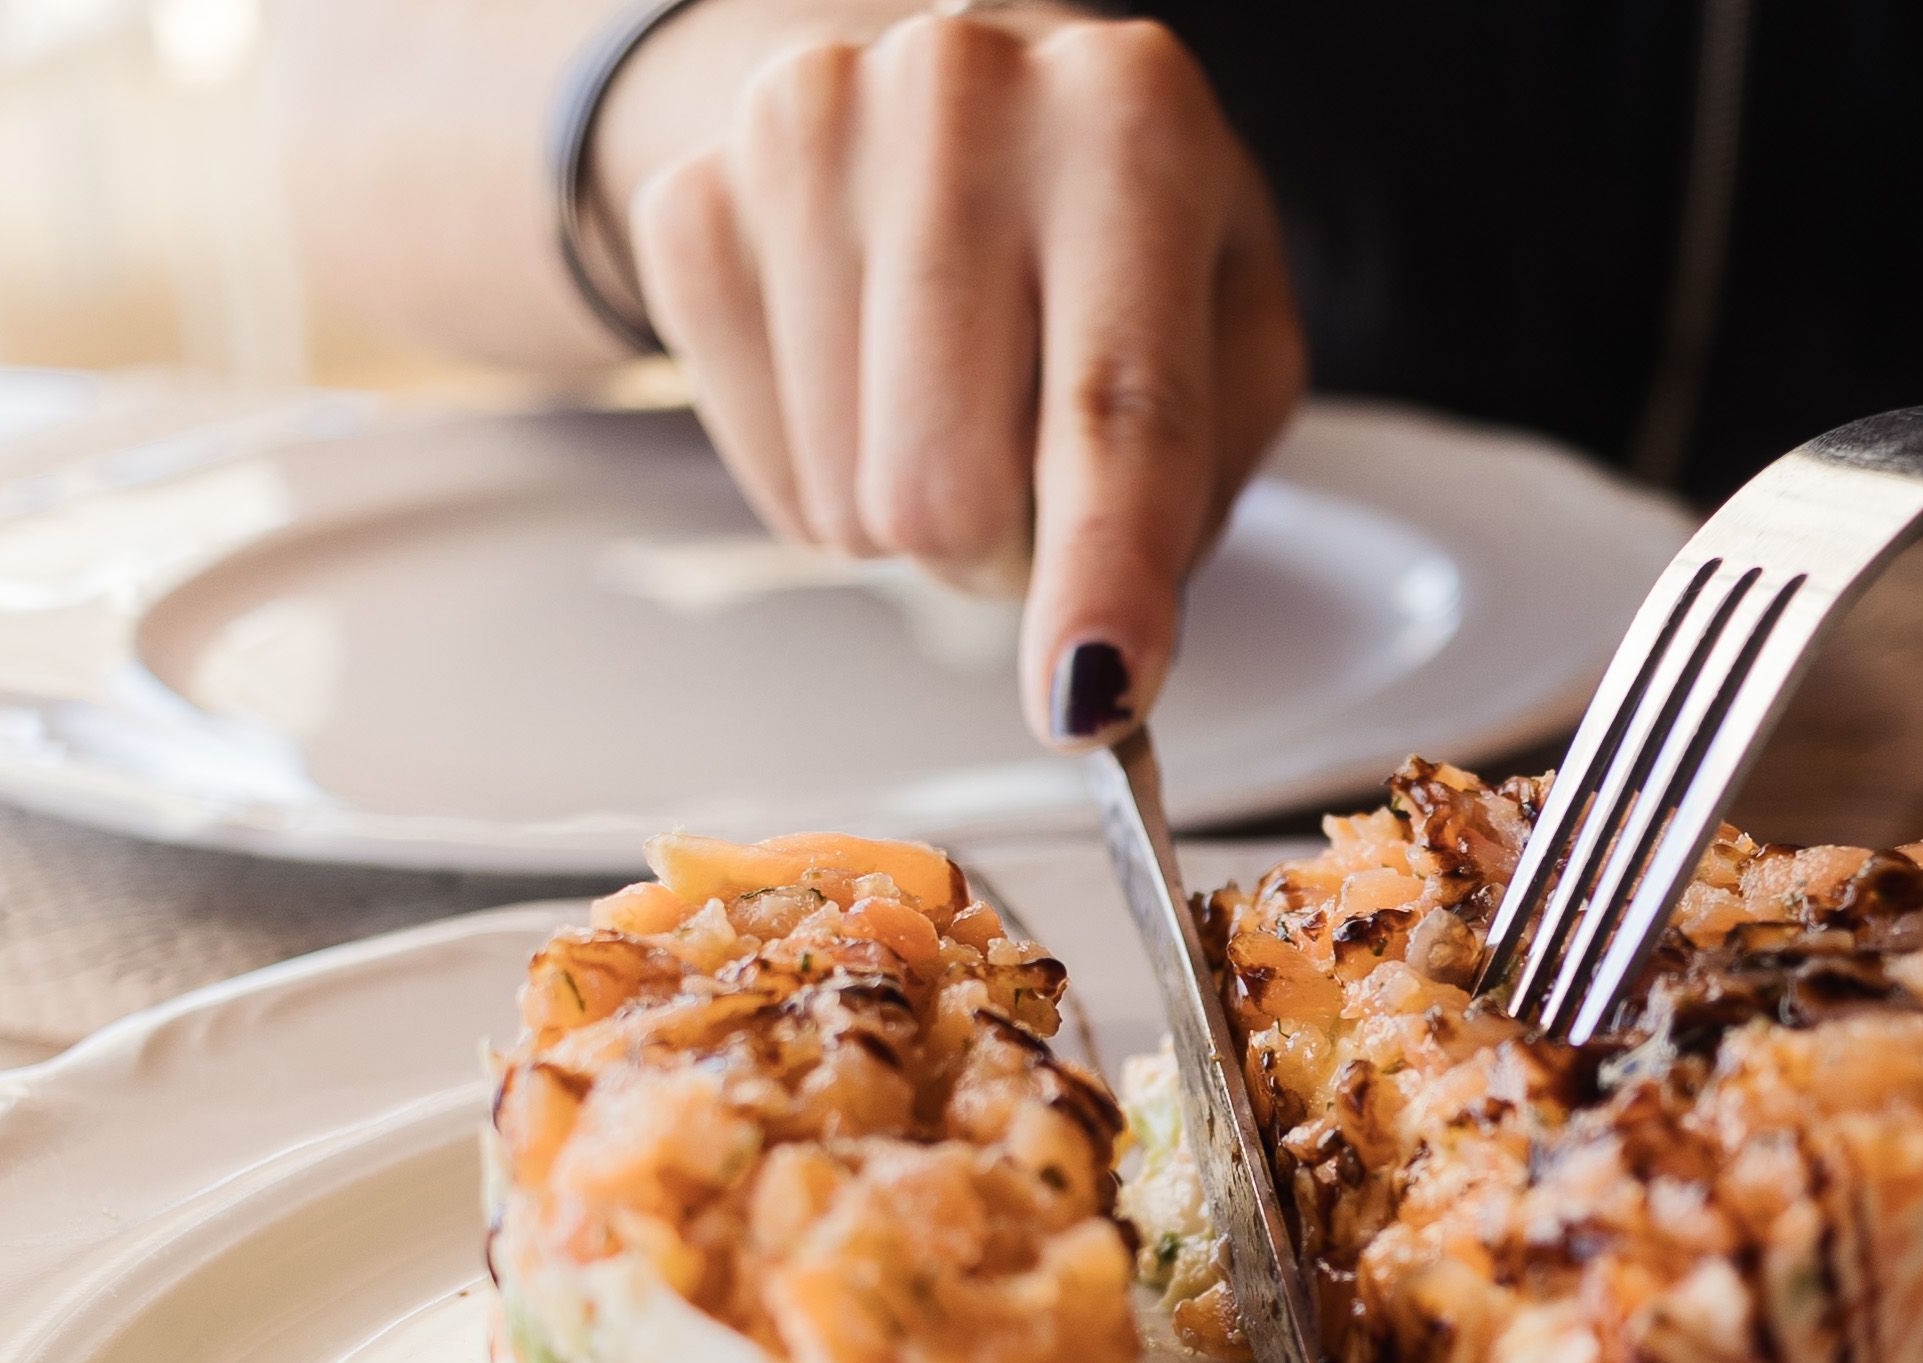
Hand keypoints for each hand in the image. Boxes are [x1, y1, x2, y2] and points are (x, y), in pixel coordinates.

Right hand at [626, 5, 1303, 747]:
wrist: (950, 98)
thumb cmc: (1112, 229)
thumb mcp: (1227, 320)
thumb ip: (1193, 482)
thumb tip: (1095, 668)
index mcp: (1129, 122)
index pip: (1114, 404)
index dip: (1099, 574)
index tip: (1086, 703)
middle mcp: (958, 100)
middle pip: (947, 487)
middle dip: (1001, 552)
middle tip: (1032, 475)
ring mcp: (803, 138)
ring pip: (850, 502)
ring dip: (915, 516)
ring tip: (951, 394)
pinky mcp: (695, 200)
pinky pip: (764, 473)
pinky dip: (824, 475)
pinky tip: (865, 373)